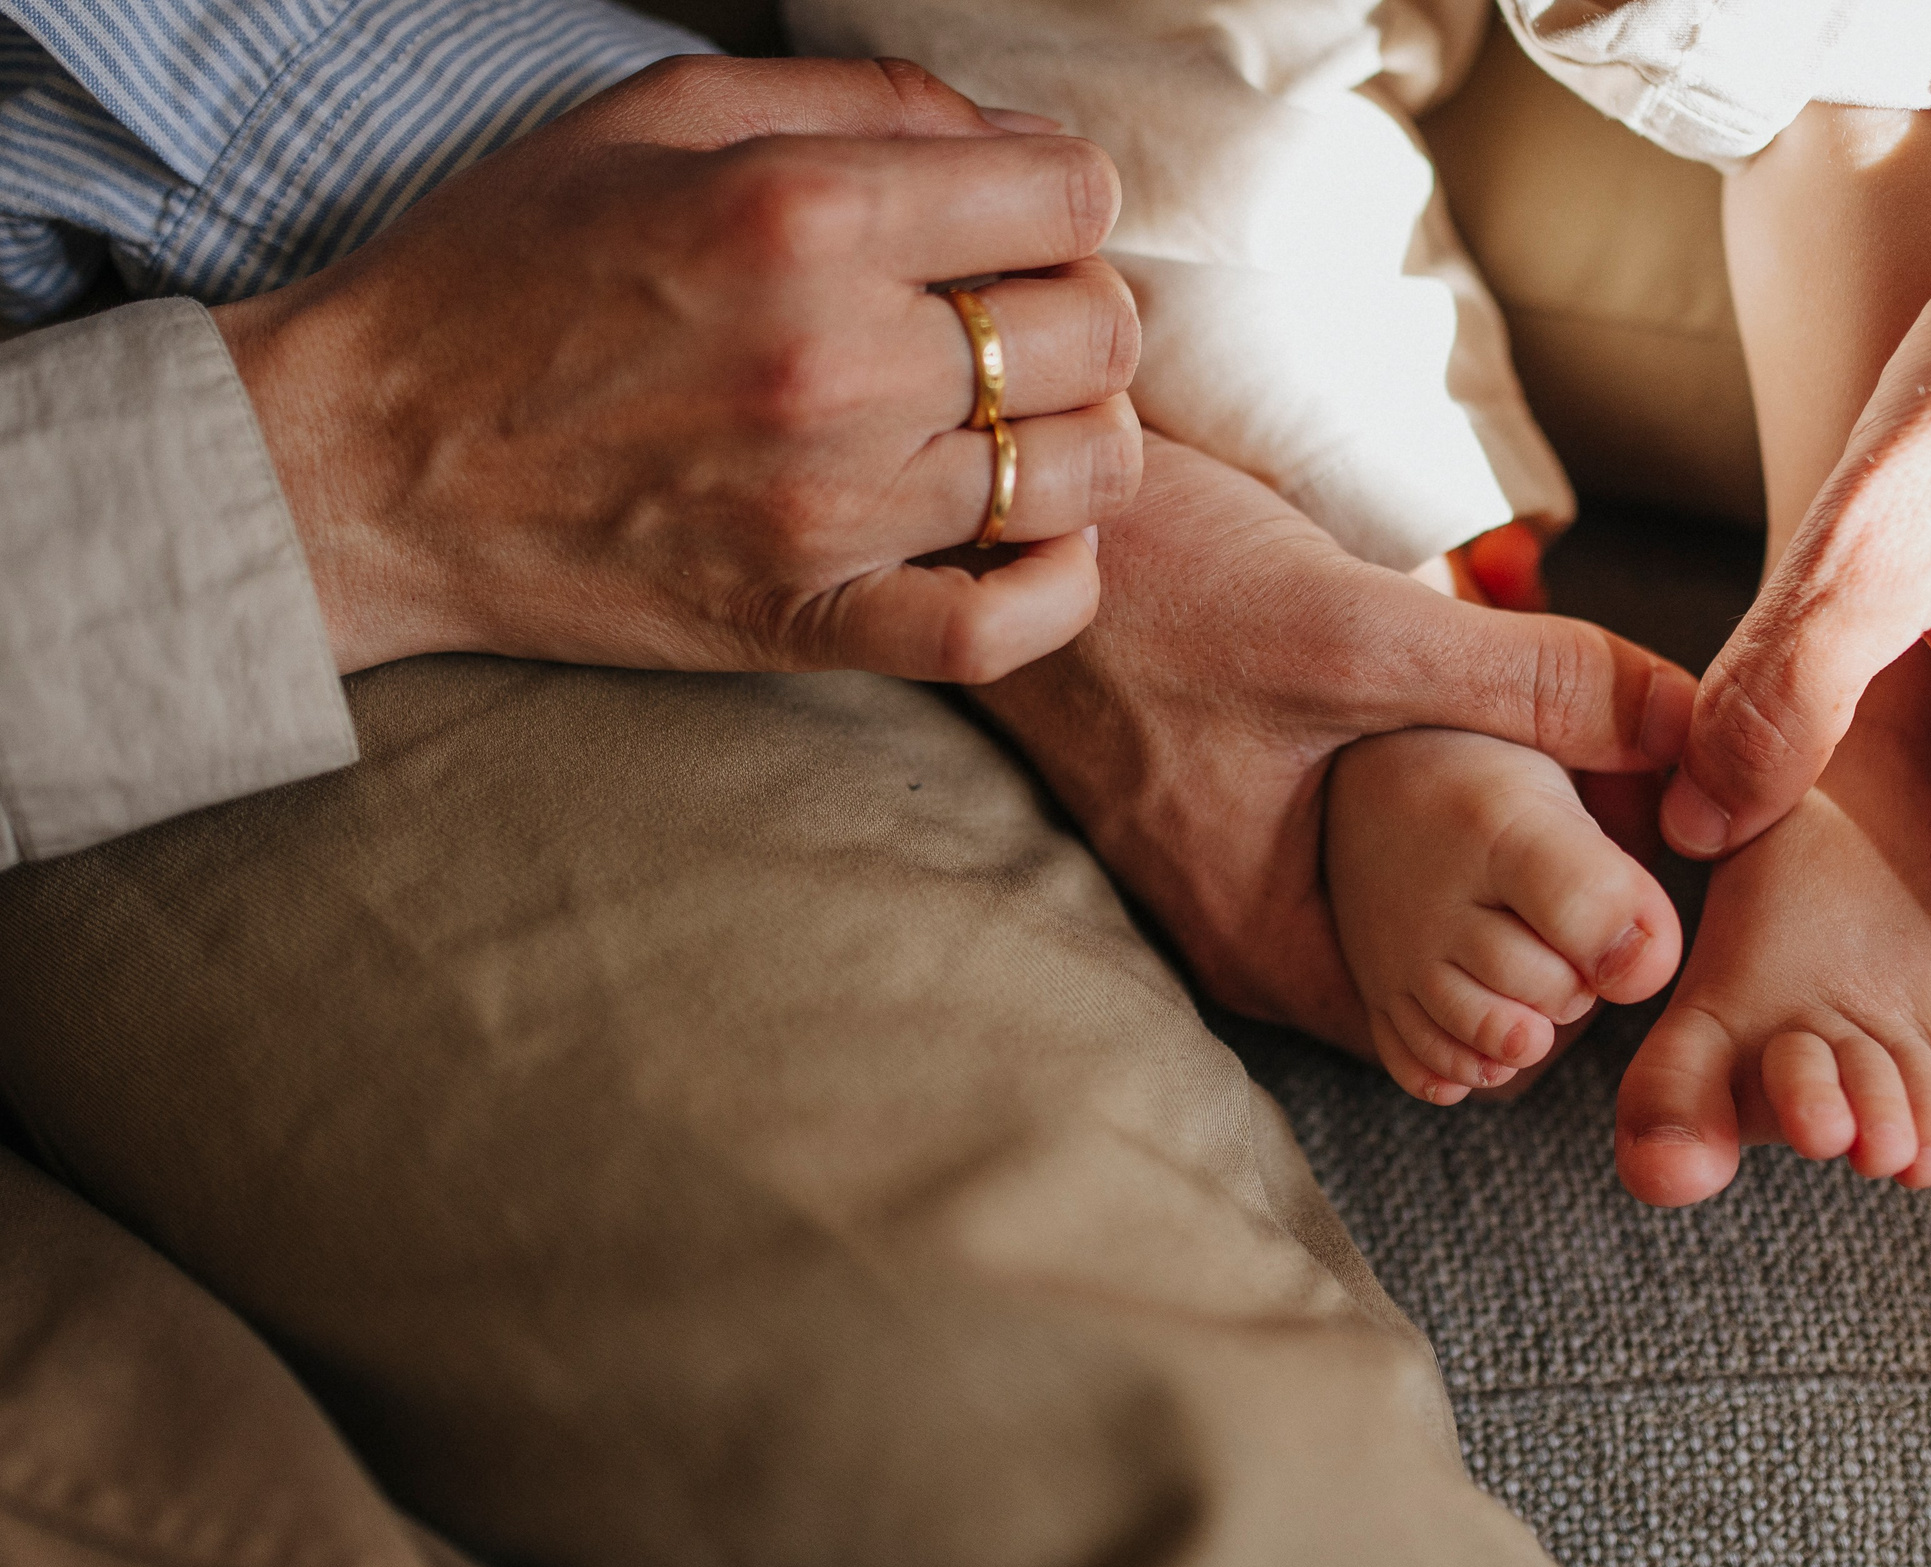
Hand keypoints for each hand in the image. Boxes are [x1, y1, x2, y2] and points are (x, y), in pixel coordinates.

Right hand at [213, 56, 1142, 681]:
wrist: (365, 463)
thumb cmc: (502, 275)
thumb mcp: (654, 119)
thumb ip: (858, 103)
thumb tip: (1012, 141)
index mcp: (804, 213)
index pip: (1071, 198)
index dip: (1064, 203)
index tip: (1018, 226)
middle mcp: (837, 359)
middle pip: (1095, 334)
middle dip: (1076, 313)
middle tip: (1011, 324)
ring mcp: (831, 507)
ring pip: (1083, 473)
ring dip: (1078, 440)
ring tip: (1016, 425)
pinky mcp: (809, 620)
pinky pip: (1010, 628)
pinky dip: (1058, 586)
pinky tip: (1030, 537)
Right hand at [974, 438, 1696, 1052]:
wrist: (1007, 512)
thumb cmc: (1156, 585)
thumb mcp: (1359, 632)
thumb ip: (1533, 682)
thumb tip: (1700, 725)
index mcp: (1266, 941)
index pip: (1442, 1039)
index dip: (1553, 989)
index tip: (1638, 911)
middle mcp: (1238, 927)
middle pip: (1423, 970)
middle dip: (1531, 919)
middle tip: (1636, 843)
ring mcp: (1221, 865)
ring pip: (1390, 902)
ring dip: (1479, 860)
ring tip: (1586, 792)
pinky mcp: (1218, 794)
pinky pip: (1349, 843)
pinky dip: (1422, 812)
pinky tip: (1485, 741)